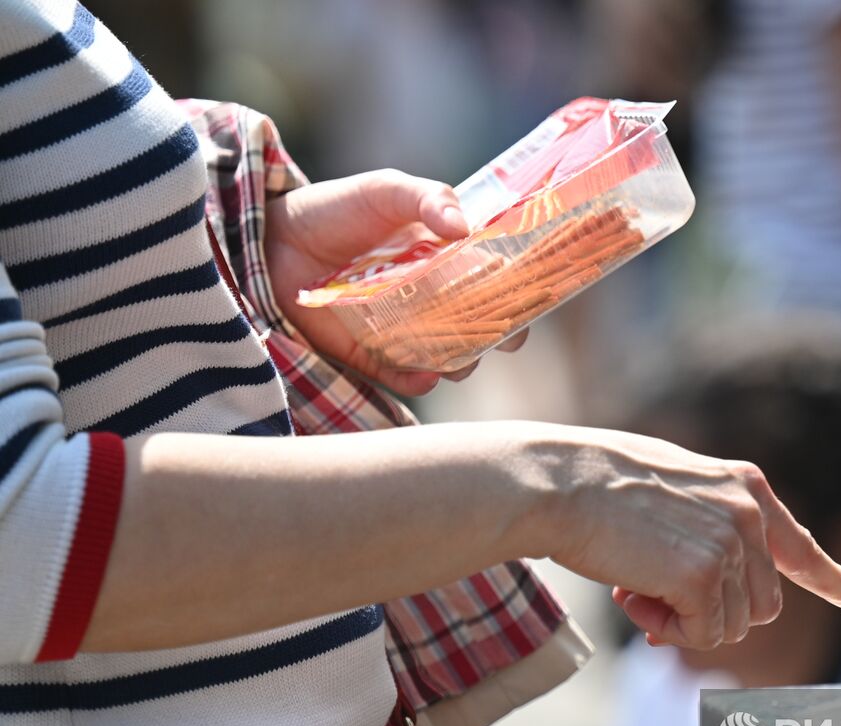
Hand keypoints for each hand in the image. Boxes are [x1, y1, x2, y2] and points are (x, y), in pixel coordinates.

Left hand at [264, 169, 527, 395]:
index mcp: (448, 259)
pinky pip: (407, 378)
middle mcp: (434, 299)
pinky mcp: (372, 357)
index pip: (500, 283)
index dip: (522, 295)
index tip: (529, 302)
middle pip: (485, 327)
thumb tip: (464, 229)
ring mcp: (405, 331)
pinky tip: (421, 372)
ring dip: (462, 361)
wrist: (270, 242)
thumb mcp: (385, 190)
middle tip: (497, 336)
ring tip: (456, 355)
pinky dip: (420, 379)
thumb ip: (427, 199)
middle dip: (499, 337)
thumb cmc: (335, 209)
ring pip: (452, 358)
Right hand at [533, 426, 840, 648]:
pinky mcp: (705, 576)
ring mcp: (731, 544)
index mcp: (746, 488)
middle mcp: (749, 513)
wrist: (559, 483)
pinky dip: (669, 630)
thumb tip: (715, 589)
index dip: (839, 580)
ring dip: (684, 621)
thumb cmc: (596, 485)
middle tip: (653, 595)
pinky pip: (703, 634)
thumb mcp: (675, 488)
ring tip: (635, 585)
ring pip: (732, 626)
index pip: (801, 547)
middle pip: (761, 605)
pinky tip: (633, 595)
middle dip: (713, 613)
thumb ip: (710, 525)